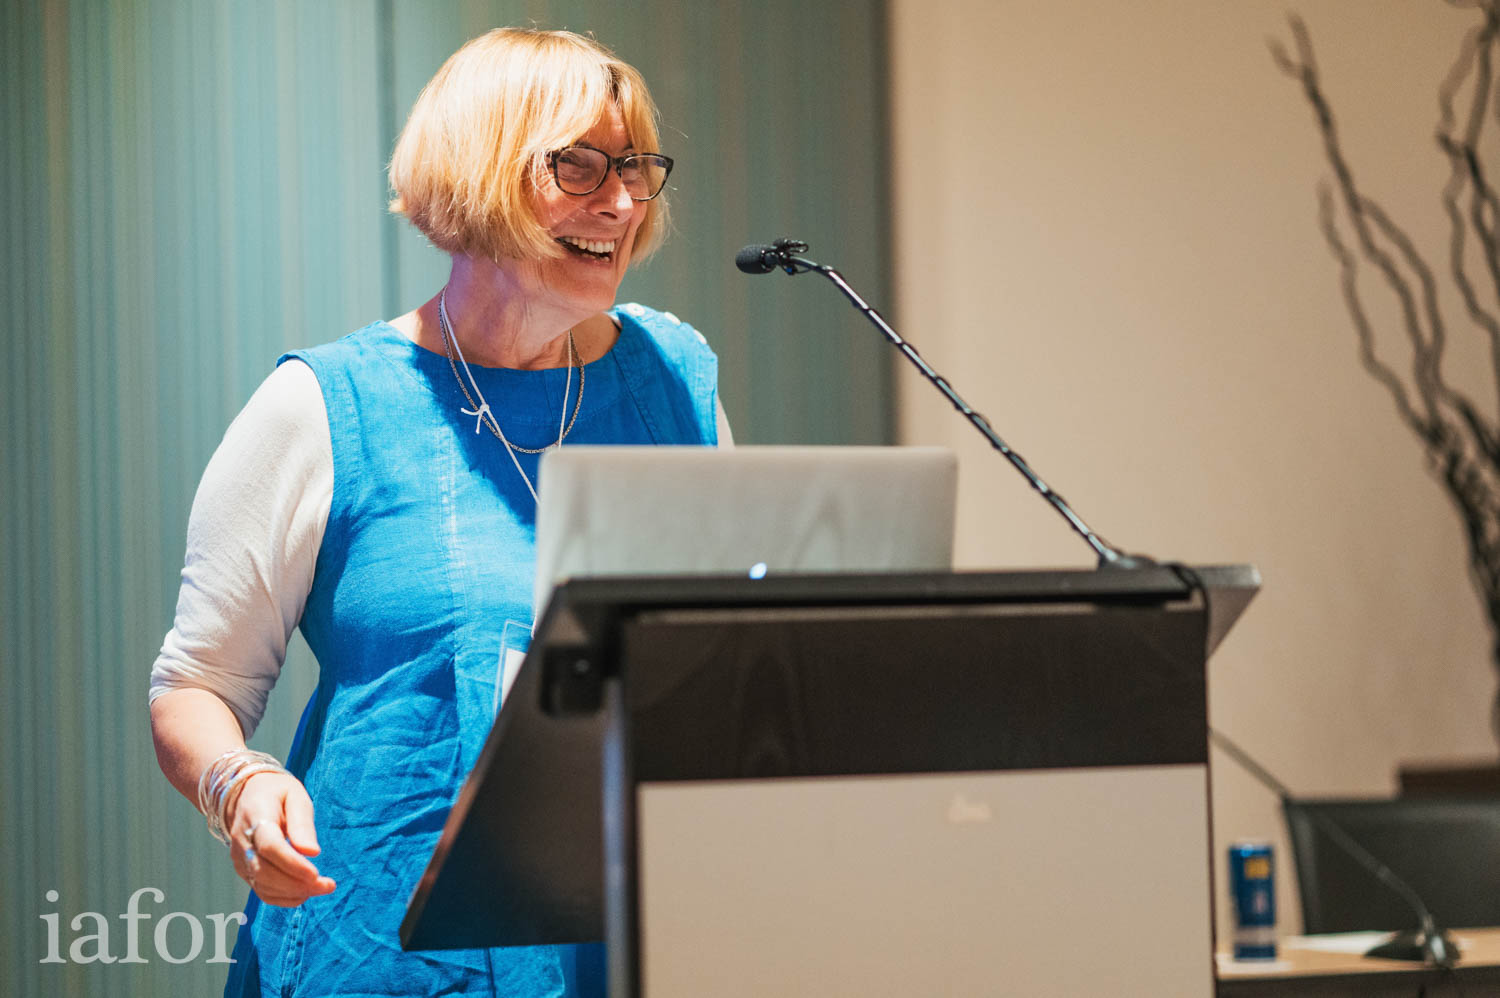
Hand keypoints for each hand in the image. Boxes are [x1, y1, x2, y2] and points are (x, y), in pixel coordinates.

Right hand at [226, 771, 336, 906]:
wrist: (248, 795)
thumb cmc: (277, 794)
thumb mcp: (296, 797)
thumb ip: (302, 823)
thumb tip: (312, 852)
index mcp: (255, 816)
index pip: (269, 846)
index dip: (292, 864)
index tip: (316, 874)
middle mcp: (242, 841)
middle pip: (264, 871)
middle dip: (296, 884)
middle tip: (327, 885)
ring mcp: (240, 858)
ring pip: (262, 885)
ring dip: (292, 893)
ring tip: (322, 888)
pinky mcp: (243, 870)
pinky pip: (260, 890)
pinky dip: (282, 898)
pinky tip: (304, 894)